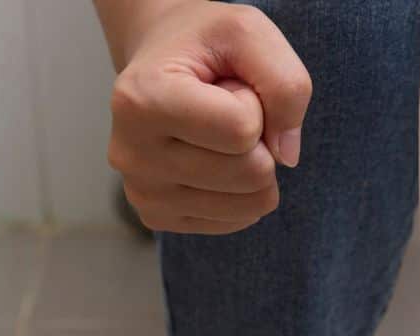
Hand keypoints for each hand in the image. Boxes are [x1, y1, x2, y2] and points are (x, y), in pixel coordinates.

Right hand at [105, 2, 310, 233]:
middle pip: (251, 173)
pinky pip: (237, 220)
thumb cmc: (204, 44)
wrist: (161, 60)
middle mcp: (131, 154)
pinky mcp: (157, 217)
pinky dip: (241, 188)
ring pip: (250, 204)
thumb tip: (288, 158)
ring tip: (216, 130)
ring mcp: (142, 193)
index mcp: (142, 100)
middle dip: (258, 138)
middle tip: (223, 108)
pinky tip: (210, 155)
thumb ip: (286, 84)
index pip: (244, 130)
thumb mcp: (250, 32)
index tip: (225, 85)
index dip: (255, 104)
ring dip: (252, 163)